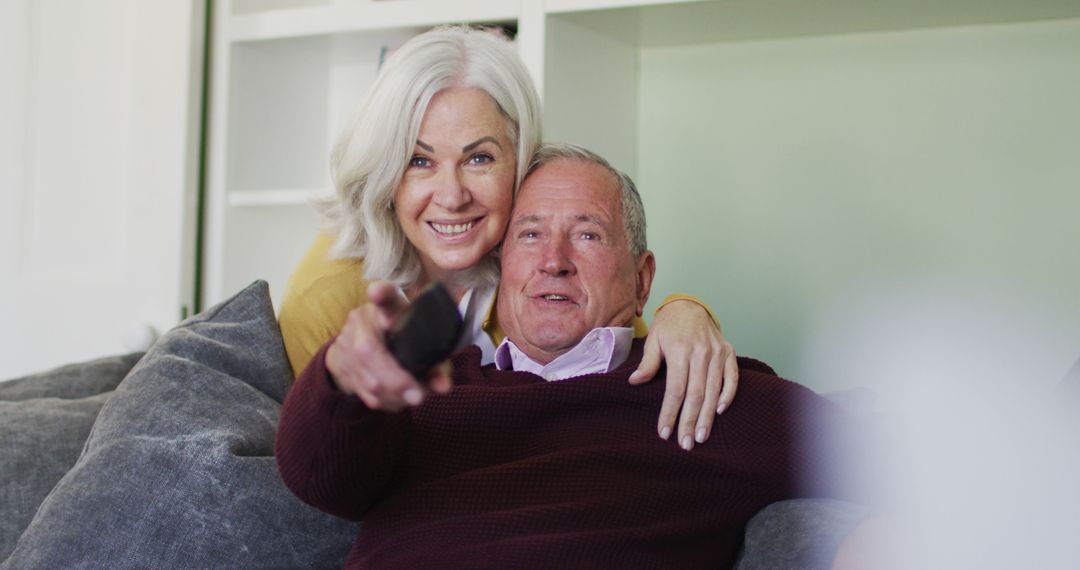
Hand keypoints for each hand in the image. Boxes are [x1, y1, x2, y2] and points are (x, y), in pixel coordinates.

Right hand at [325, 281, 452, 411]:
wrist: (361, 345)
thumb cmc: (403, 339)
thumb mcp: (421, 343)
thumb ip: (435, 363)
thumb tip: (443, 386)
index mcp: (389, 307)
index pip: (385, 295)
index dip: (380, 293)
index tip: (377, 292)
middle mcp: (363, 319)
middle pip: (368, 349)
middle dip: (393, 378)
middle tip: (416, 397)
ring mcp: (346, 340)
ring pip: (364, 376)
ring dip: (392, 395)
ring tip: (412, 399)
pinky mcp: (337, 362)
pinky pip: (359, 389)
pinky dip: (382, 401)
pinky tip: (395, 399)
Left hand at [628, 299, 737, 450]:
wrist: (690, 306)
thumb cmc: (668, 326)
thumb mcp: (653, 340)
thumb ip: (647, 362)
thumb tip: (634, 382)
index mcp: (679, 351)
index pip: (675, 389)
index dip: (670, 413)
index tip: (665, 432)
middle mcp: (701, 353)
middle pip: (695, 394)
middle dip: (690, 421)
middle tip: (685, 444)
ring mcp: (717, 353)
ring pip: (713, 391)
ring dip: (707, 416)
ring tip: (701, 436)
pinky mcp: (729, 354)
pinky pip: (732, 378)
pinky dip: (728, 395)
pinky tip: (720, 412)